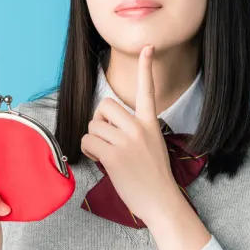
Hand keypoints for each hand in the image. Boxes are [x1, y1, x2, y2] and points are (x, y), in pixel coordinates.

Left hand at [79, 45, 183, 225]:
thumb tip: (108, 125)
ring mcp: (126, 141)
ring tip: (104, 153)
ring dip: (92, 139)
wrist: (161, 201)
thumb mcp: (152, 145)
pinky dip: (88, 151)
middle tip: (105, 137)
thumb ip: (134, 130)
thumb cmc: (154, 176)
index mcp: (150, 123)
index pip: (147, 90)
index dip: (146, 68)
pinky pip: (88, 141)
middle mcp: (138, 128)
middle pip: (104, 106)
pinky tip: (98, 159)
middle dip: (99, 120)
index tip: (147, 47)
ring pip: (93, 125)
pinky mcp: (114, 156)